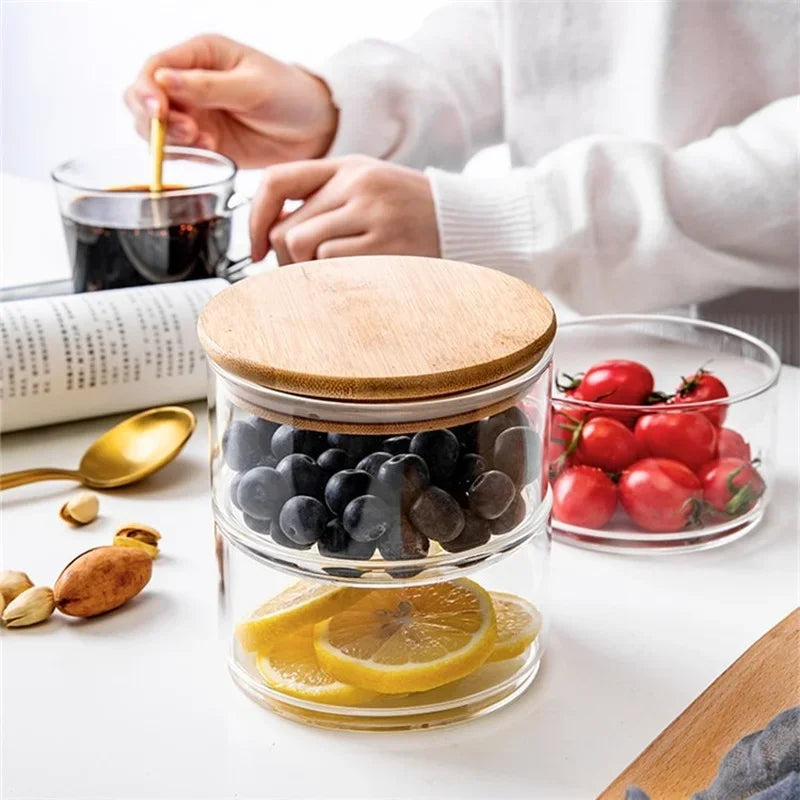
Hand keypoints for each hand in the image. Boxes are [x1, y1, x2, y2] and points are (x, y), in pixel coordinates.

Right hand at [124, 34, 337, 167]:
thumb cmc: (290, 95)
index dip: (147, 90)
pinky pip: (178, 150)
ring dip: (170, 139)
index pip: (154, 68)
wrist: (314, 128)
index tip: (159, 111)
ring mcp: (195, 114)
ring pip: (156, 128)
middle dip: (155, 119)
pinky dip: (186, 154)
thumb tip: (162, 80)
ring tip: (206, 143)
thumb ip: (208, 87)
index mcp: (199, 55)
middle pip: (144, 99)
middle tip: (188, 132)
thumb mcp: (253, 87)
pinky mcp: (204, 142)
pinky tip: (211, 151)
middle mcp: (189, 83)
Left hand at [250, 156, 439, 262]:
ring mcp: (371, 213)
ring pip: (302, 246)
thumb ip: (324, 201)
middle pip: (286, 228)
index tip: (256, 250)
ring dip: (307, 270)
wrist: (467, 222)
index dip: (254, 220)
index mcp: (346, 166)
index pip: (277, 182)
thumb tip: (272, 237)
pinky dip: (332, 278)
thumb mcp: (369, 187)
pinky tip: (353, 278)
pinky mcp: (386, 244)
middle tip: (303, 274)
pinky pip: (331, 264)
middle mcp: (356, 184)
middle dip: (285, 261)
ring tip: (331, 275)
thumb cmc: (413, 211)